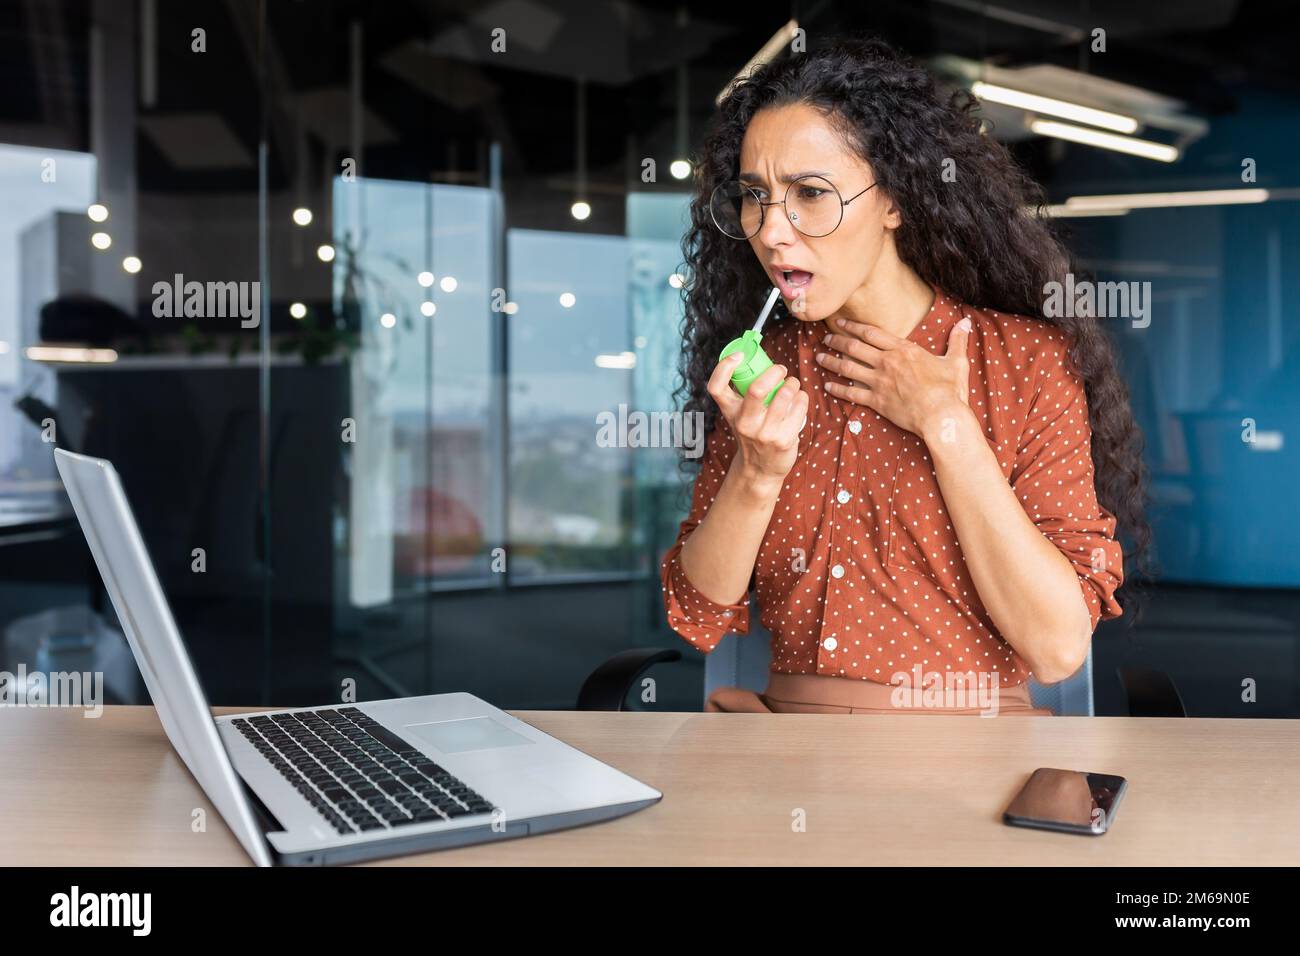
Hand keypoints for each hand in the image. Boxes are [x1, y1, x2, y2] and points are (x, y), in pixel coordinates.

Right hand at [707, 352, 807, 485]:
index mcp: (730, 412)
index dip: (724, 366)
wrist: (760, 470)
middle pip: (757, 389)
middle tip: (781, 369)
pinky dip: (802, 398)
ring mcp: (765, 433)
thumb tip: (760, 361)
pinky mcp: (784, 440)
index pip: (716, 387)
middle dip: (774, 372)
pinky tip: (799, 399)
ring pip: (784, 395)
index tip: (739, 355)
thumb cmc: (753, 434)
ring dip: (793, 383)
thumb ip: (743, 394)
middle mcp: (745, 423)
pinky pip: (799, 407)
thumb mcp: (740, 415)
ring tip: (793, 384)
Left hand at [815, 315, 971, 440]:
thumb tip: (966, 322)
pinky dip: (838, 389)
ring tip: (819, 358)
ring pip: (848, 368)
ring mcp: (879, 382)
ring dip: (831, 362)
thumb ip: (957, 340)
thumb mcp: (956, 361)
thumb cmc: (950, 390)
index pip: (871, 333)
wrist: (942, 416)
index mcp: (903, 350)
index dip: (853, 326)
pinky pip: (851, 393)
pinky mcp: (877, 402)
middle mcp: (887, 363)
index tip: (840, 322)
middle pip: (854, 347)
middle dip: (837, 341)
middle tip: (825, 338)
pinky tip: (828, 386)